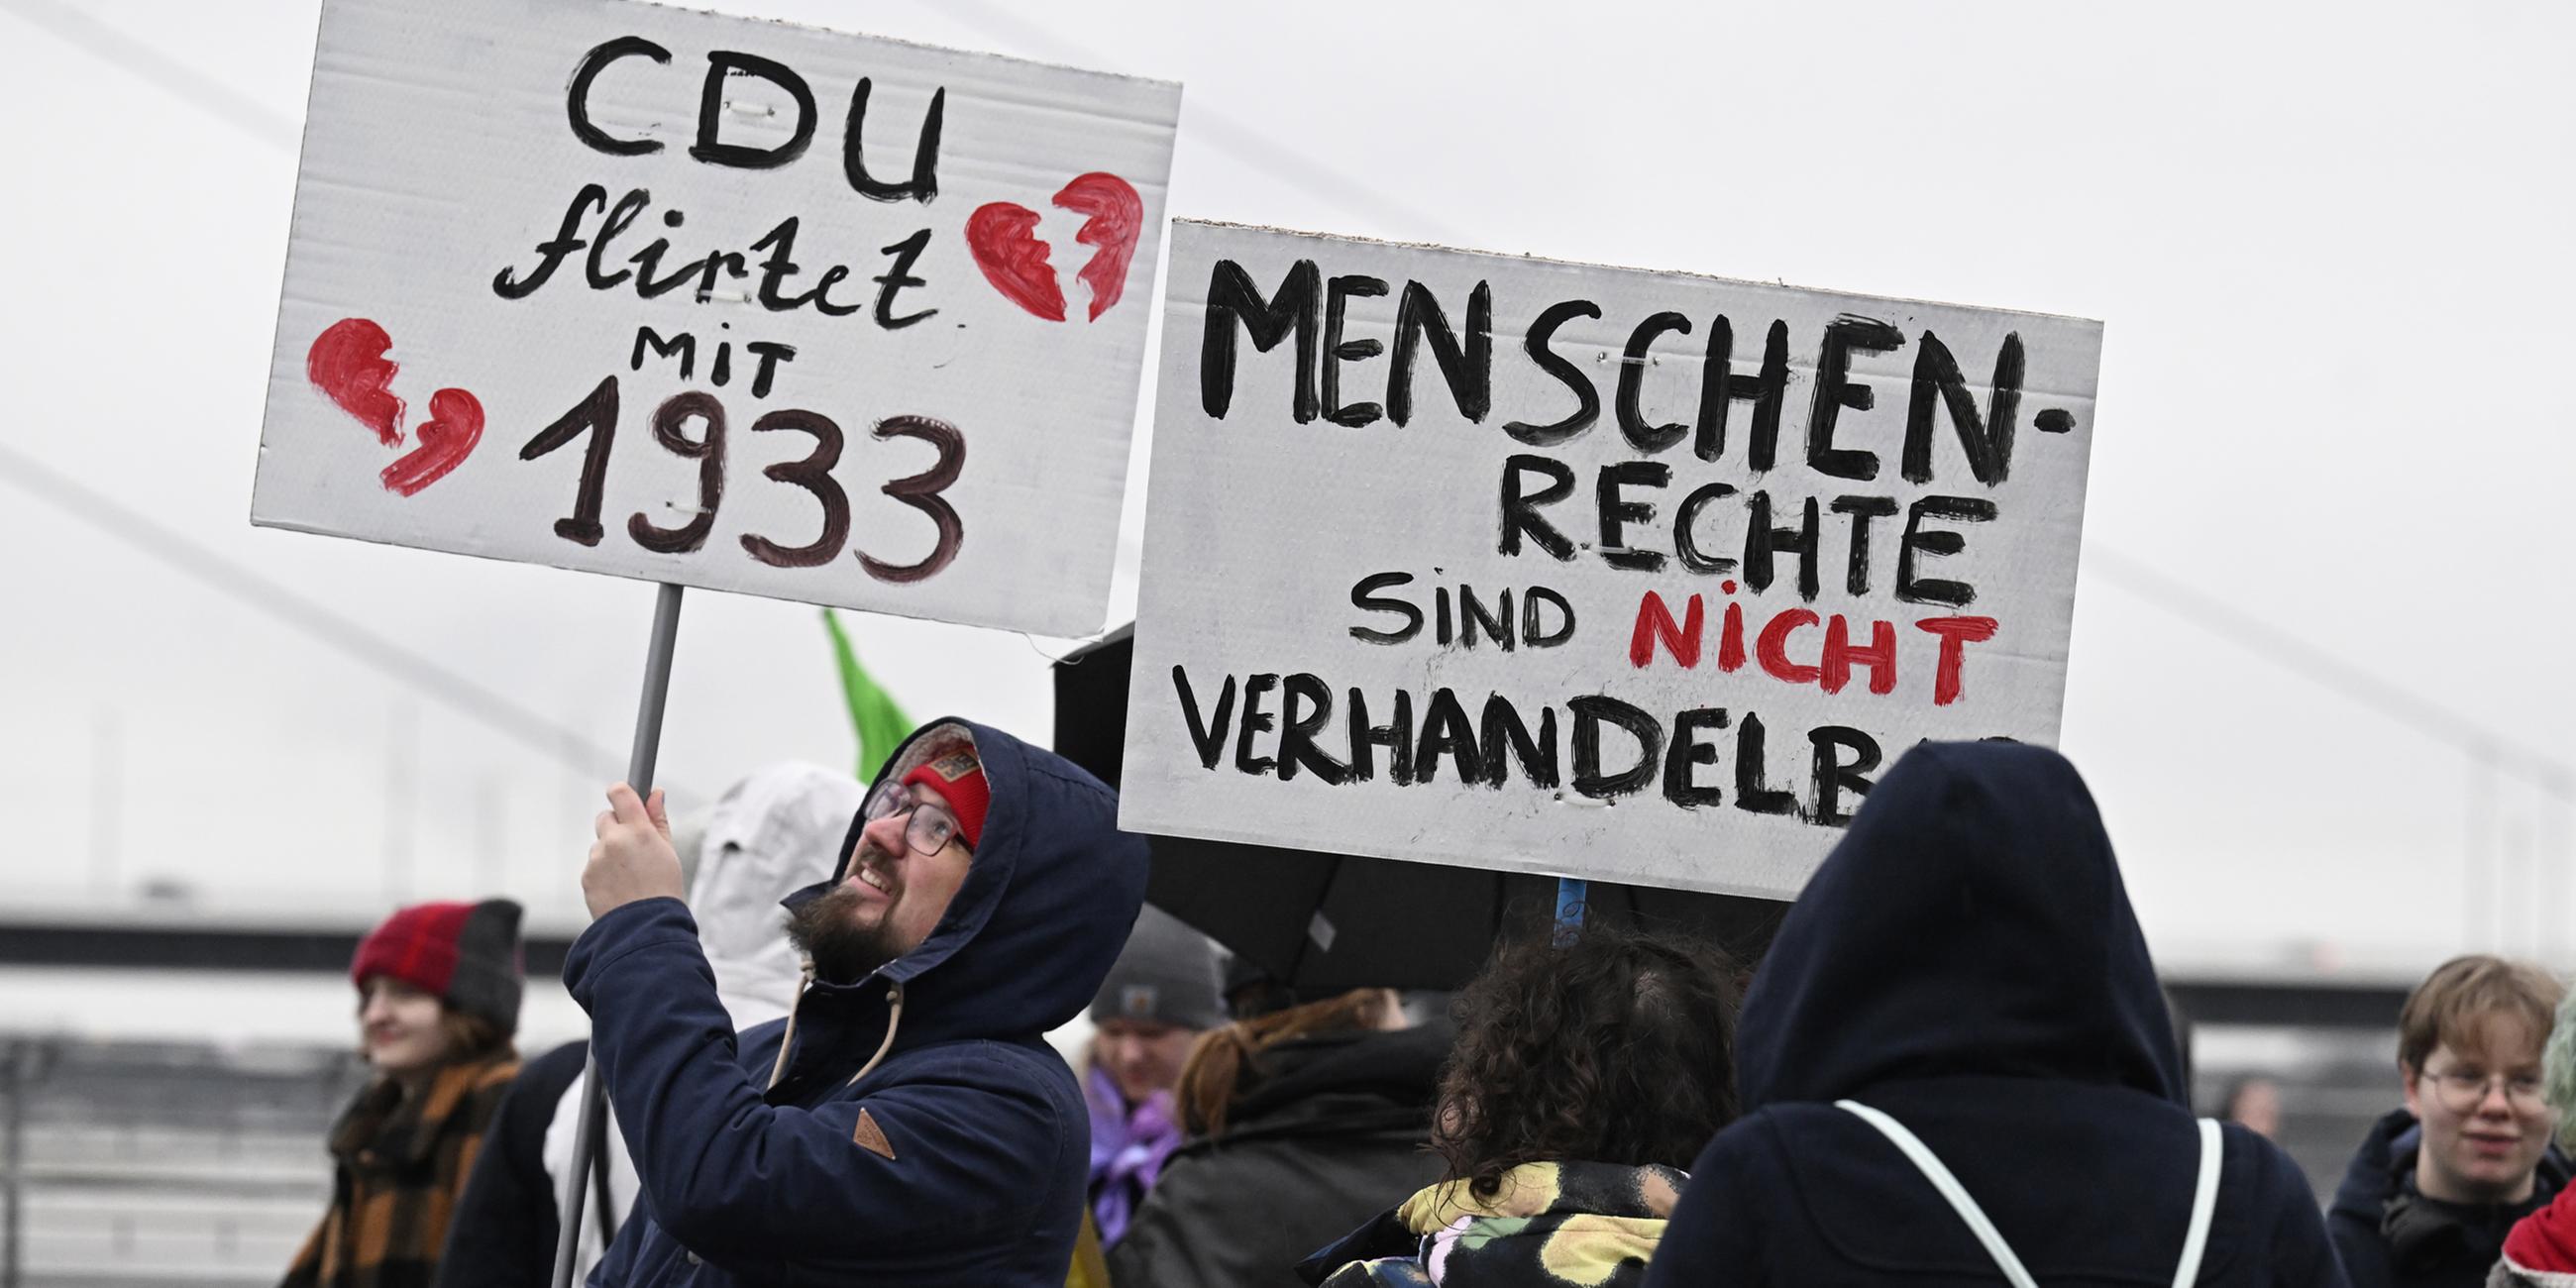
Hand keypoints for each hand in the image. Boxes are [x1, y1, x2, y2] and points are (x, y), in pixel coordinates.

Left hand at [584, 783, 683, 918]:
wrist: (646, 928)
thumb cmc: (663, 891)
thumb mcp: (669, 852)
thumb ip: (659, 820)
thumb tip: (655, 795)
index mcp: (638, 830)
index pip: (620, 793)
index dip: (622, 794)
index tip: (626, 799)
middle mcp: (614, 841)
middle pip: (605, 818)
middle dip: (616, 827)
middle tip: (633, 847)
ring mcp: (597, 859)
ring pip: (600, 846)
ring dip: (610, 854)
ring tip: (629, 877)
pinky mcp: (586, 876)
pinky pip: (593, 867)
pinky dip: (603, 874)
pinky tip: (619, 888)